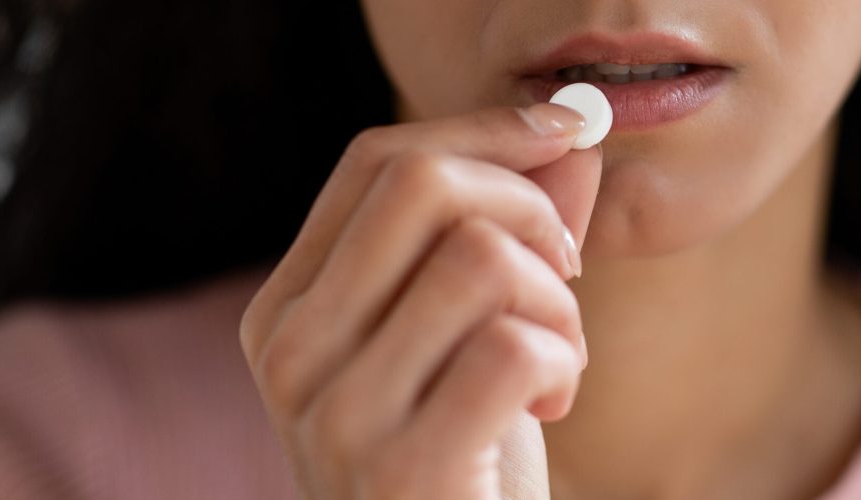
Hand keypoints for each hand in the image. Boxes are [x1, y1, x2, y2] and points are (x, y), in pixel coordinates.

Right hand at [239, 103, 601, 498]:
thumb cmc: (464, 457)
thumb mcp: (474, 333)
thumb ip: (511, 234)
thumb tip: (570, 139)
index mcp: (291, 307)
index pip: (377, 160)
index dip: (485, 128)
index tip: (567, 130)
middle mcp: (290, 350)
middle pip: (422, 183)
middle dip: (528, 208)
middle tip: (563, 274)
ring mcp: (335, 411)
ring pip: (480, 257)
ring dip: (556, 300)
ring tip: (556, 357)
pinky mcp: (400, 465)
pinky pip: (513, 342)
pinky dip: (563, 360)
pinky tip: (551, 401)